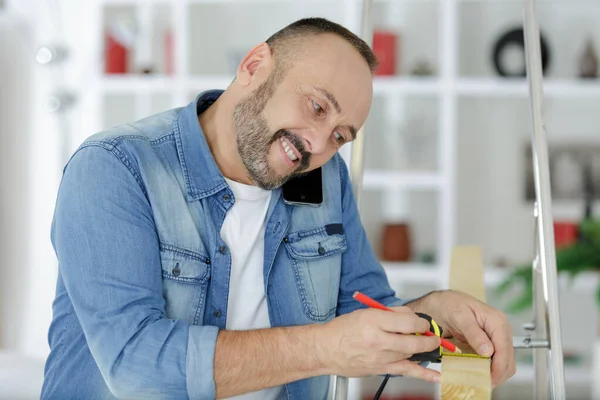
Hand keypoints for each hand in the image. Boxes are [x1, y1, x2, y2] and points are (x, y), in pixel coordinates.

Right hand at [316, 307, 441, 381]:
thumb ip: (389, 313)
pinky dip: (423, 374)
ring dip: (424, 349)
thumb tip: (410, 316)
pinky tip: (437, 376)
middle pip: (412, 339)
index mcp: (373, 320)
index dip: (420, 322)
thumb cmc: (343, 330)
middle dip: (427, 337)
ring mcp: (379, 356)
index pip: (406, 321)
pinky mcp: (380, 369)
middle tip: (432, 335)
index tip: (422, 323)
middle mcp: (377, 338)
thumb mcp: (365, 312)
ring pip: (410, 353)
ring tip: (430, 346)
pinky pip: (406, 371)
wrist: (325, 349)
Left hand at [413, 290, 515, 387]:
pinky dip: (492, 369)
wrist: (442, 303)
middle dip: (498, 373)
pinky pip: (497, 360)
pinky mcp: (492, 343)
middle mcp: (501, 329)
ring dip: (496, 373)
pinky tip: (481, 373)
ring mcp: (497, 337)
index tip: (489, 378)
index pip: (504, 348)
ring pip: (505, 362)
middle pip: (508, 358)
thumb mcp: (459, 317)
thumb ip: (474, 333)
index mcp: (496, 320)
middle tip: (484, 383)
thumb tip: (488, 351)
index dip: (498, 366)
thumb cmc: (450, 305)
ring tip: (482, 381)